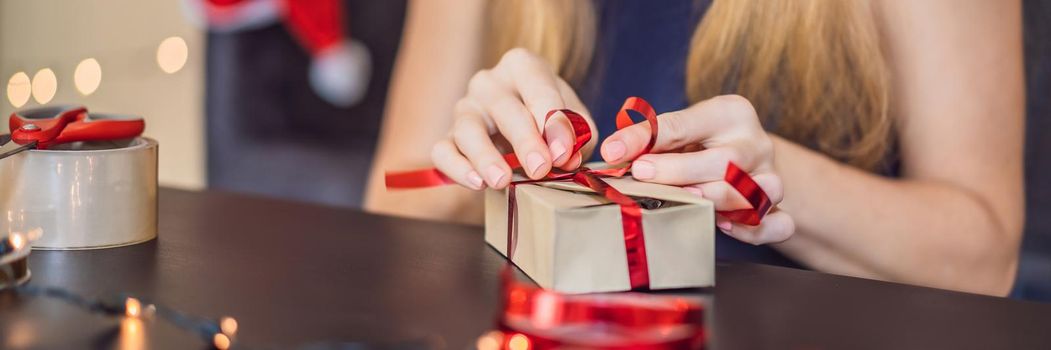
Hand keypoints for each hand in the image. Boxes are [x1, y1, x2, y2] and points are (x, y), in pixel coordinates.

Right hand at [431, 48, 596, 189]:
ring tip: (502, 181)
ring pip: (468, 129)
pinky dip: (457, 168)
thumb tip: (566, 155)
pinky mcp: (447, 137)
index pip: (538, 87)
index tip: (564, 152)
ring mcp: (464, 108)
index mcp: (522, 66)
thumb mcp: (575, 122)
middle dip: (524, 140)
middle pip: (504, 108)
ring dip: (485, 156)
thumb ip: (578, 135)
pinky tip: (477, 183)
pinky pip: (442, 151)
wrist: (523, 139)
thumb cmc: (551, 123)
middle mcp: (488, 82)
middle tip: (540, 168)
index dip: (553, 120)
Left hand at [600, 95, 793, 244]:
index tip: (616, 154)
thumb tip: (613, 154)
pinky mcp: (779, 207)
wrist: (741, 158)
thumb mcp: (674, 131)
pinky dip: (753, 230)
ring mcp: (771, 177)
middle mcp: (757, 143)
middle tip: (644, 178)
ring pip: (755, 194)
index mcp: (730, 113)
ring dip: (716, 202)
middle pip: (725, 162)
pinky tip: (724, 225)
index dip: (647, 140)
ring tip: (685, 202)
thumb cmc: (699, 144)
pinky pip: (777, 224)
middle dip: (679, 173)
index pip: (686, 124)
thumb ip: (646, 138)